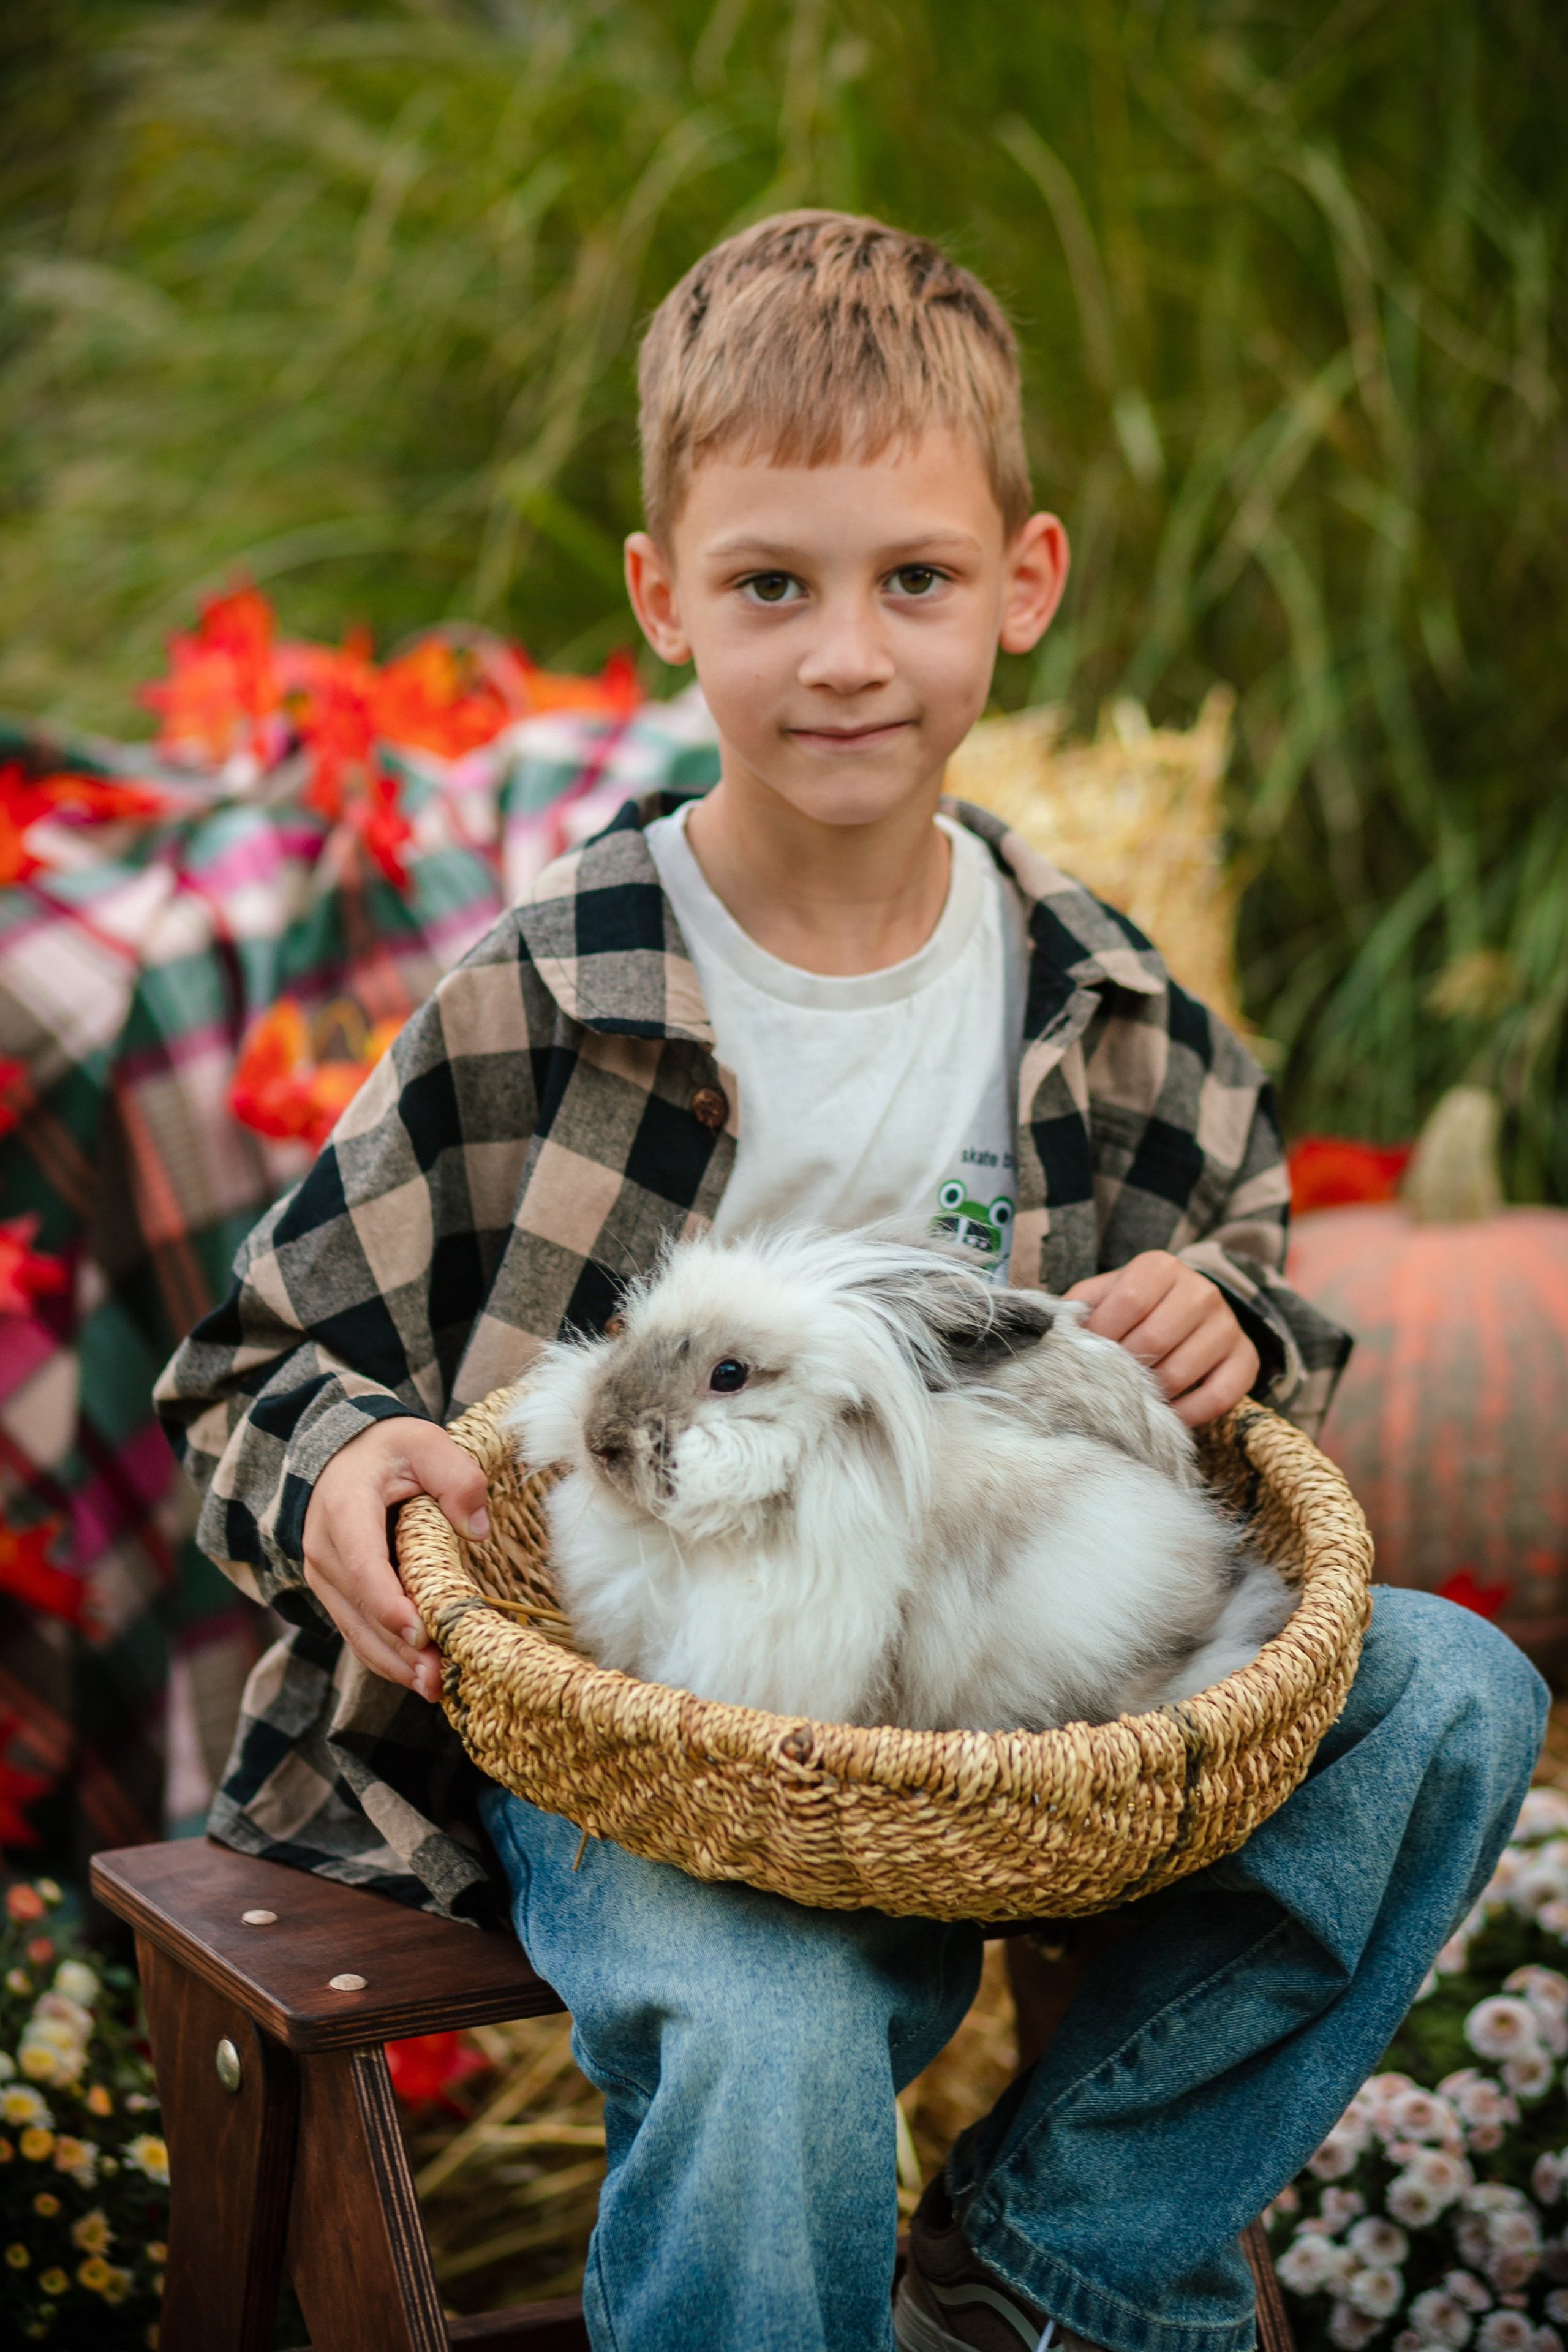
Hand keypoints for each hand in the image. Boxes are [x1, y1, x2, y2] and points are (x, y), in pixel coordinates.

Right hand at [301, 1418, 490, 1700]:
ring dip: (394, 1663)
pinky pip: (358, 1630)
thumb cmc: (389, 1449)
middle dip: (399, 1648)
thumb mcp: (425, 1443)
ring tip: (436, 1688)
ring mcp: (326, 1576)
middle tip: (441, 1678)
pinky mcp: (337, 1593)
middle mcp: (324, 1549)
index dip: (388, 1602)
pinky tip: (419, 1677)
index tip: (419, 1633)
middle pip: (360, 1608)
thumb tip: (477, 1528)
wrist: (342, 1454)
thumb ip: (455, 1475)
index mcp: (343, 1509)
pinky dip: (386, 1657)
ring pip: (356, 1629)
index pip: (362, 1563)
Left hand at [1065, 1251, 1259, 1426]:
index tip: (1087, 1354)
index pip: (1129, 1302)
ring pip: (1181, 1372)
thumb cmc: (1133, 1308)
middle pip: (1154, 1340)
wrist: (1188, 1311)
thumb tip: (1060, 1335)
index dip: (1103, 1335)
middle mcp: (1201, 1291)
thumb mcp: (1104, 1295)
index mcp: (1160, 1268)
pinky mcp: (1246, 1359)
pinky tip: (1167, 1414)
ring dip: (1151, 1395)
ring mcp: (1227, 1326)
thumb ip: (1080, 1309)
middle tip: (1108, 1382)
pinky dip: (1187, 1414)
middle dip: (1124, 1369)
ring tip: (1133, 1397)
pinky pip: (1216, 1397)